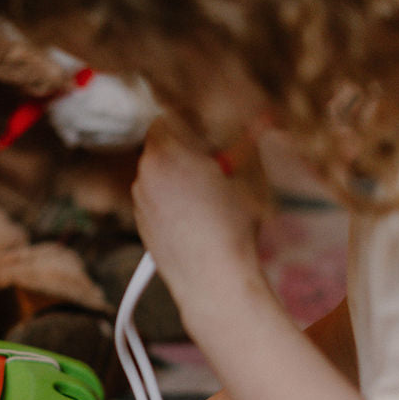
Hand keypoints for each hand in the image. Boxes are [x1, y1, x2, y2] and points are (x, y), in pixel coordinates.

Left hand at [132, 116, 268, 334]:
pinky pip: (155, 202)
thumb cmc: (231, 228)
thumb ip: (244, 143)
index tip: (205, 132)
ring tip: (208, 194)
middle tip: (212, 162)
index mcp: (165, 155)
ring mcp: (140, 203)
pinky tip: (195, 217)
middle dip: (183, 150)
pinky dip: (170, 202)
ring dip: (176, 176)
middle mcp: (144, 176)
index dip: (187, 123)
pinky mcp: (142, 227)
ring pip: (156, 176)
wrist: (212, 280)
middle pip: (160, 148)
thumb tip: (258, 121)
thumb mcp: (246, 176)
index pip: (166, 119)